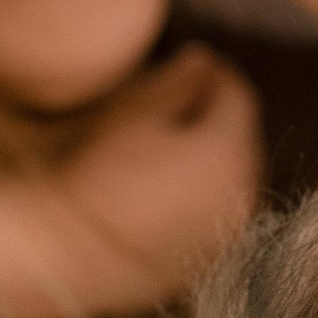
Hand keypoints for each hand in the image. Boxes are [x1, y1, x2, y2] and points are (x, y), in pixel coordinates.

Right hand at [38, 43, 262, 315]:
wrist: (72, 255)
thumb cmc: (100, 178)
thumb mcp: (136, 117)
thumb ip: (178, 84)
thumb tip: (205, 59)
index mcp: (230, 152)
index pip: (239, 97)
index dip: (218, 75)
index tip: (196, 66)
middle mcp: (245, 194)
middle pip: (243, 138)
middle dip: (218, 116)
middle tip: (182, 102)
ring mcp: (231, 231)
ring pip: (235, 176)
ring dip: (215, 155)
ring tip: (174, 144)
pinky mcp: (212, 258)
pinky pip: (221, 211)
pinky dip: (207, 192)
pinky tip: (171, 187)